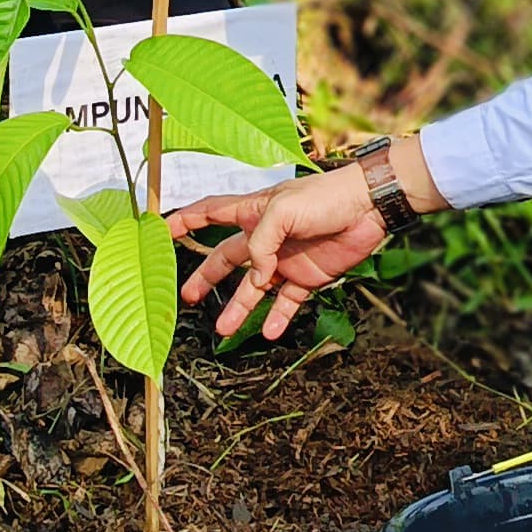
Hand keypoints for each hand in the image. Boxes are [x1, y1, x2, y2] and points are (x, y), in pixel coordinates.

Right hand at [172, 163, 387, 341]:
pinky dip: (278, 318)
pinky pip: (287, 302)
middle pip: (226, 258)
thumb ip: (259, 243)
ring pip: (253, 289)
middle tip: (187, 296)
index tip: (162, 230)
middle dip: (206, 276)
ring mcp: (285, 259)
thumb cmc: (325, 197)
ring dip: (237, 308)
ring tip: (222, 330)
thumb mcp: (282, 210)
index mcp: (253, 212)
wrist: (368, 208)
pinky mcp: (307, 278)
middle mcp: (265, 238)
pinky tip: (269, 333)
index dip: (186, 221)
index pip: (210, 213)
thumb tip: (255, 276)